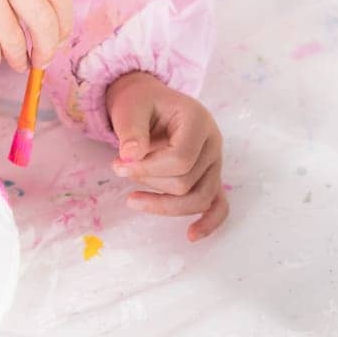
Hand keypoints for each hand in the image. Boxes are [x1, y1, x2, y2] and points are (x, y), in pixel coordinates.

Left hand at [105, 71, 226, 240]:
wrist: (148, 101)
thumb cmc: (140, 103)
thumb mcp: (130, 108)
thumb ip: (130, 130)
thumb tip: (130, 155)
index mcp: (198, 121)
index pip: (181, 160)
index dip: (148, 169)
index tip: (118, 165)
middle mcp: (213, 143)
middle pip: (186, 182)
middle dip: (149, 181)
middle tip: (119, 168)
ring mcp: (215, 162)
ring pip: (199, 198)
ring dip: (163, 203)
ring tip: (132, 199)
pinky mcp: (210, 177)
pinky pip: (219, 205)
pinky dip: (208, 222)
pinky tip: (191, 235)